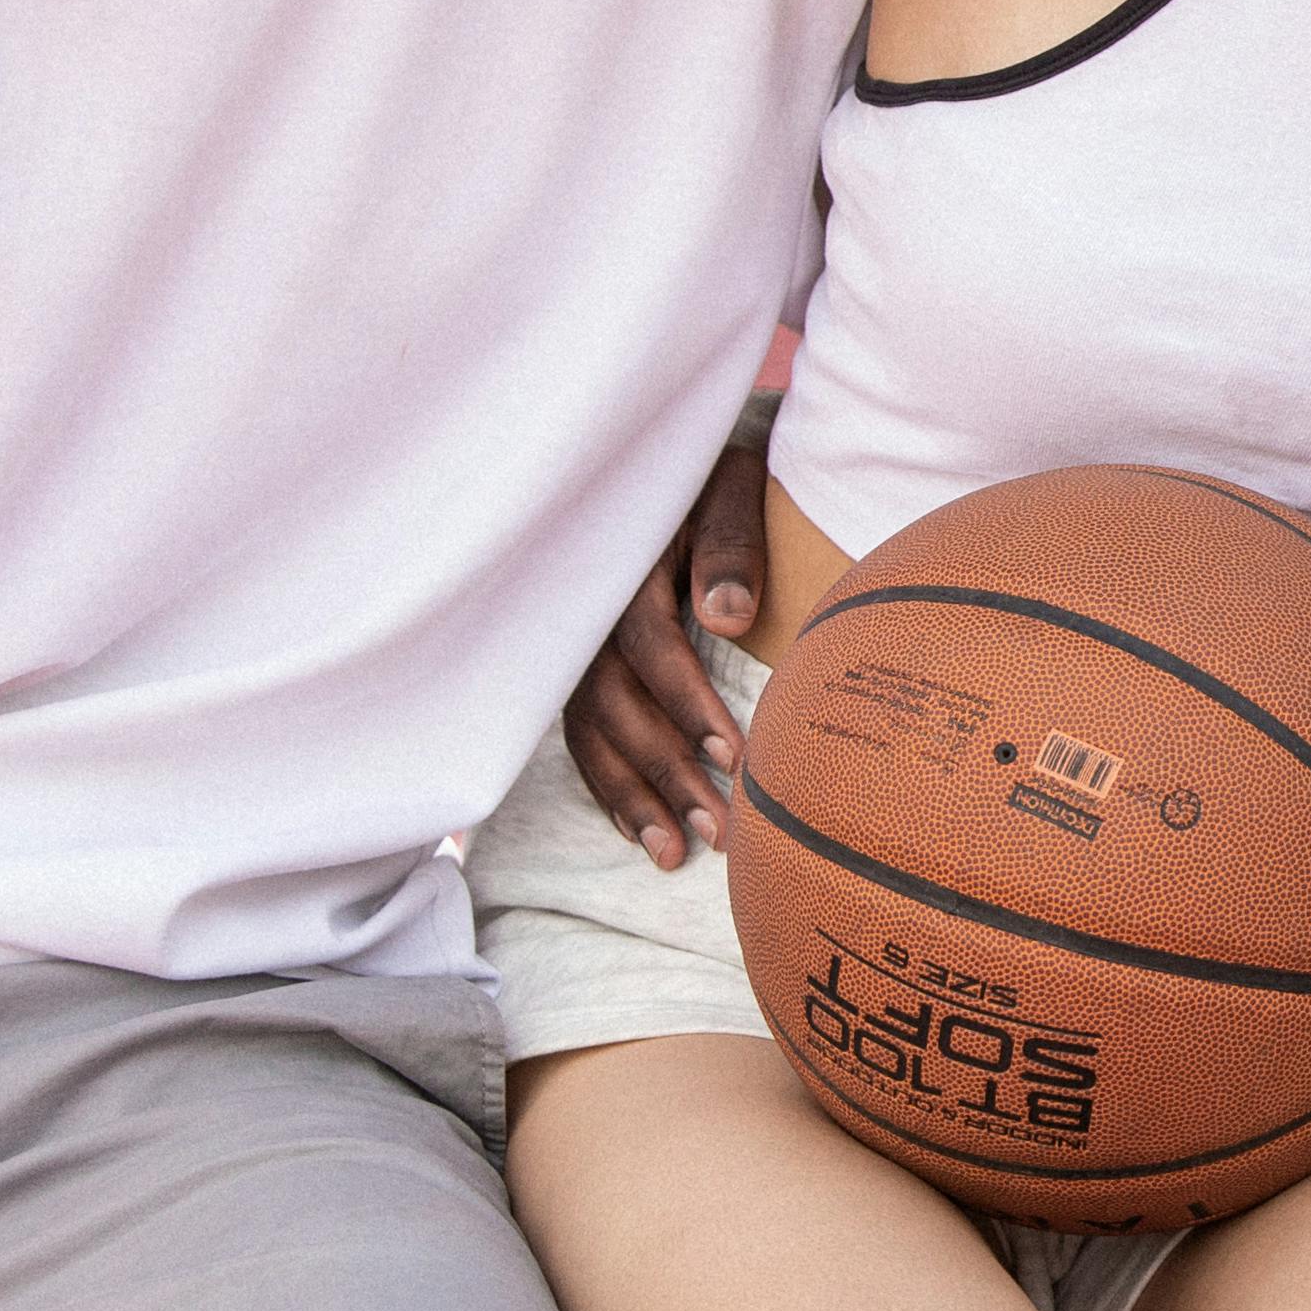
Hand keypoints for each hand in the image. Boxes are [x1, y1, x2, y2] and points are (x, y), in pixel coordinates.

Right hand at [560, 409, 773, 863]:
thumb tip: (728, 615)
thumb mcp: (734, 484)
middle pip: (614, 701)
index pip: (647, 642)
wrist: (667, 454)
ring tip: (678, 856)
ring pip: (590, 728)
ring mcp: (574, 636)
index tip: (736, 756)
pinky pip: (577, 730)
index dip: (687, 701)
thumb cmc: (716, 471)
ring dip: (631, 796)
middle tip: (719, 830)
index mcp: (624, 558)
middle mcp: (587, 605)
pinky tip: (640, 831)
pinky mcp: (575, 660)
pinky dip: (606, 784)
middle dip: (664, 771)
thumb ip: (732, 543)